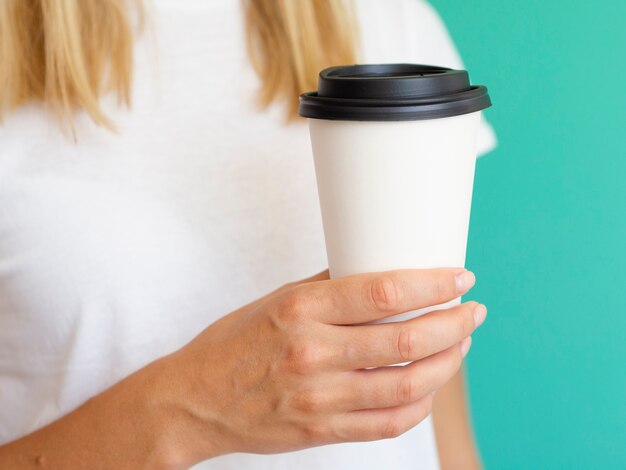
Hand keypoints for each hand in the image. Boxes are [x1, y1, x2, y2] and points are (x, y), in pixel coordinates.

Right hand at [154, 268, 485, 466]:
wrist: (195, 400)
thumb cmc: (233, 343)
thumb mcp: (275, 299)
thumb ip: (328, 288)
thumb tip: (377, 270)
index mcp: (301, 309)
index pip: (383, 292)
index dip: (432, 284)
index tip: (460, 277)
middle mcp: (313, 352)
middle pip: (405, 339)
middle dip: (453, 323)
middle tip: (472, 312)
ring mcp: (319, 396)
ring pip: (406, 384)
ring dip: (446, 363)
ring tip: (461, 345)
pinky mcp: (322, 430)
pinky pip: (387, 423)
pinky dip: (419, 404)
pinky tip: (430, 386)